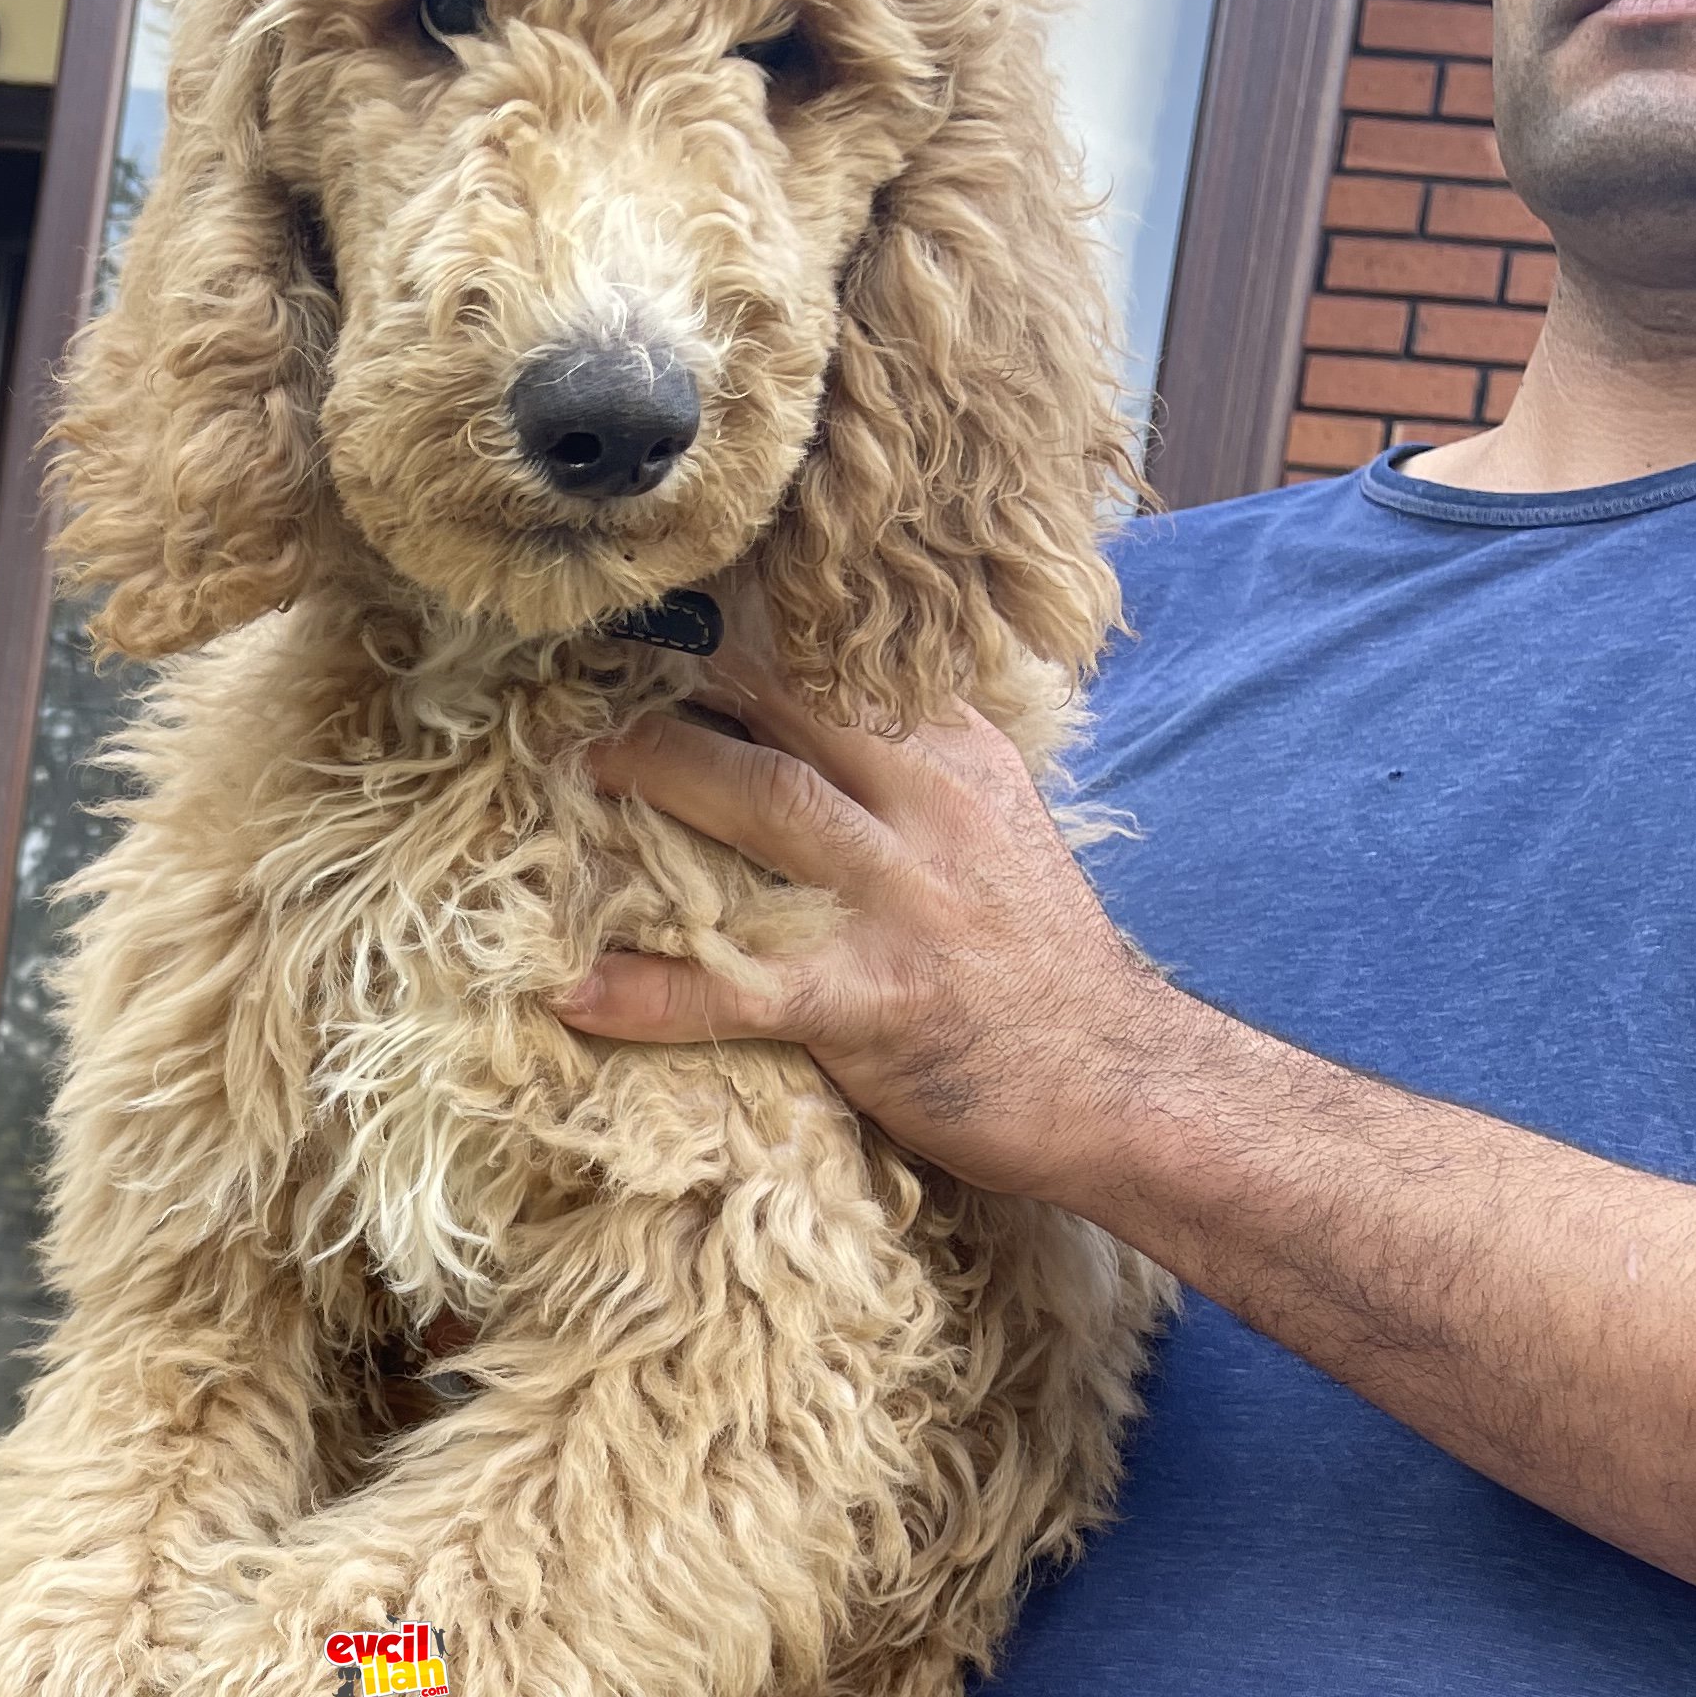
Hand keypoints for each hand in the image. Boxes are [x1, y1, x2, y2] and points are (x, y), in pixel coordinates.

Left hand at [563, 664, 1201, 1203]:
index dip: (750, 637)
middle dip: (688, 684)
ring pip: (765, 804)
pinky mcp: (872, 1000)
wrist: (1121, 1080)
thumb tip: (832, 726)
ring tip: (576, 768)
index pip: (845, 669)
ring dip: (661, 775)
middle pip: (792, 708)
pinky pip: (743, 985)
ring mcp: (901, 901)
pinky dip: (652, 991)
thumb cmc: (1041, 964)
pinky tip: (574, 995)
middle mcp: (931, 807)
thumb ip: (923, 772)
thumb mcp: (1001, 831)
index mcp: (959, 760)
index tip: (669, 615)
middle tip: (594, 680)